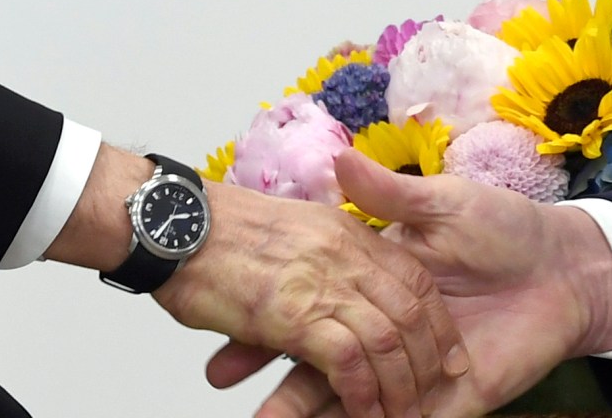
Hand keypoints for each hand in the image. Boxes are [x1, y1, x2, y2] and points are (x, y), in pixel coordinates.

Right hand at [47, 146, 470, 417]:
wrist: (167, 215)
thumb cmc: (214, 219)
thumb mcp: (291, 214)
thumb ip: (324, 227)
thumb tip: (354, 255)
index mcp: (345, 231)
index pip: (410, 277)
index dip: (431, 317)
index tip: (444, 348)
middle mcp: (344, 254)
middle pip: (409, 312)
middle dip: (426, 358)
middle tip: (431, 389)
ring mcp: (322, 283)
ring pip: (387, 340)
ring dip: (398, 385)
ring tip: (398, 412)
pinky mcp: (296, 315)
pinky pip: (348, 359)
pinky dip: (361, 391)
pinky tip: (364, 411)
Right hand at [210, 148, 611, 417]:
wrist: (567, 269)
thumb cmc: (506, 229)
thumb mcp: (440, 203)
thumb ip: (388, 193)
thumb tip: (338, 159)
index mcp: (377, 286)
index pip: (312, 309)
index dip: (269, 322)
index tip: (225, 328)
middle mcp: (386, 332)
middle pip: (319, 363)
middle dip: (274, 376)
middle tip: (221, 380)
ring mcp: (414, 373)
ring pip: (350, 399)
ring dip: (308, 409)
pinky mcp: (449, 402)